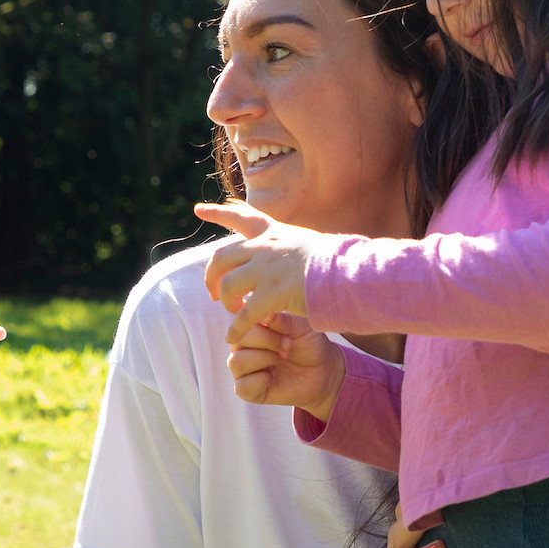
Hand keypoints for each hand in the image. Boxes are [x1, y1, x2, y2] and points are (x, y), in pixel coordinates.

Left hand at [194, 199, 332, 342]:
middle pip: (221, 257)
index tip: (197, 210)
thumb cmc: (334, 264)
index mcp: (274, 234)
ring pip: (227, 285)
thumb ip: (286, 248)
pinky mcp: (274, 293)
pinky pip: (244, 313)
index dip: (218, 213)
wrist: (351, 274)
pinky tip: (233, 337)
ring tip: (233, 313)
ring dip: (226, 302)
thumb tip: (276, 255)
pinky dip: (236, 328)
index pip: (242, 217)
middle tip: (214, 293)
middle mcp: (266, 247)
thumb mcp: (306, 244)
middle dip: (211, 276)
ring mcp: (268, 269)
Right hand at [227, 313, 343, 414]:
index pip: (238, 320)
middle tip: (288, 345)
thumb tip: (264, 314)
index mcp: (249, 327)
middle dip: (266, 340)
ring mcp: (242, 369)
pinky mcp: (247, 391)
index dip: (258, 321)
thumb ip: (282, 319)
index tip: (281, 326)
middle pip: (236, 339)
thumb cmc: (309, 344)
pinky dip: (260, 381)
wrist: (323, 371)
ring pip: (235, 362)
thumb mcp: (301, 326)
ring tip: (281, 358)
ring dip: (263, 359)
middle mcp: (240, 346)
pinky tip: (273, 378)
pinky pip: (241, 386)